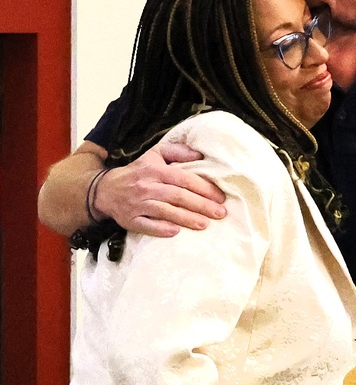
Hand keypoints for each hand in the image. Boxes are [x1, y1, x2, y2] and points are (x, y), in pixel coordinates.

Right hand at [94, 143, 226, 236]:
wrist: (106, 190)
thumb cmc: (138, 172)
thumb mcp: (155, 155)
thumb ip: (177, 152)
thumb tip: (200, 155)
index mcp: (155, 170)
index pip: (183, 178)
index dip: (203, 188)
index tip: (220, 197)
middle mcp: (146, 186)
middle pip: (177, 196)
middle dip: (201, 205)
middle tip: (220, 213)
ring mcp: (137, 204)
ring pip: (165, 211)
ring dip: (186, 219)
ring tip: (205, 224)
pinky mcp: (129, 220)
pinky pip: (146, 225)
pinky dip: (160, 229)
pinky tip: (176, 232)